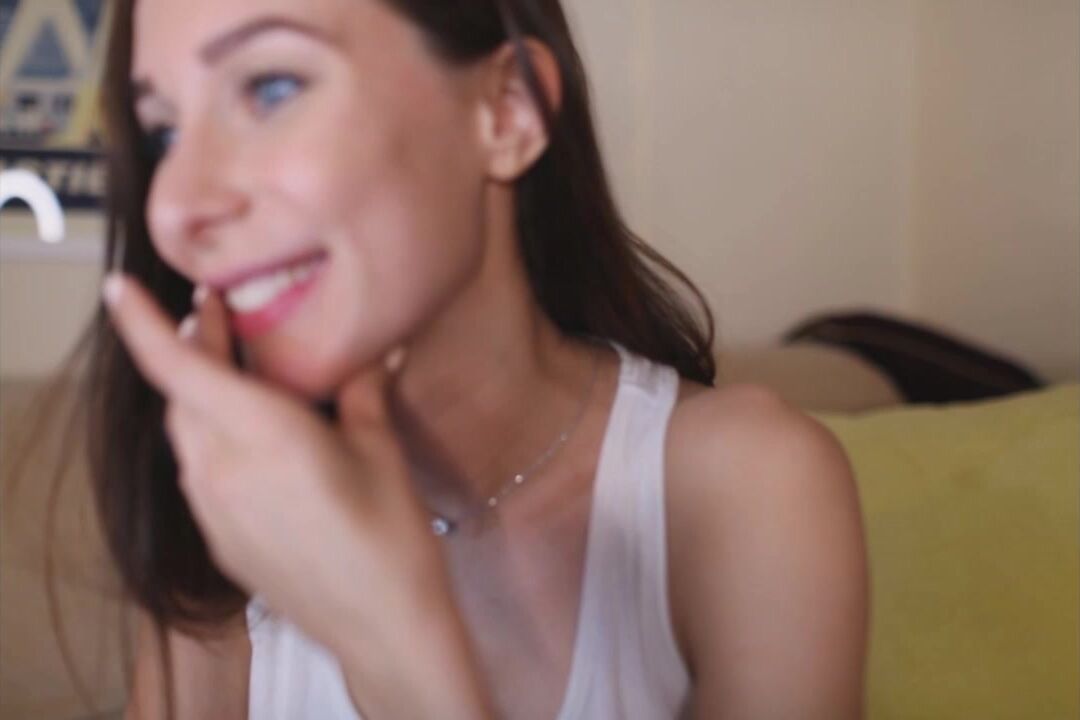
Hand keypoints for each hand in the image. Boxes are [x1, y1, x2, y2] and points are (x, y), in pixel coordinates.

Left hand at [100, 273, 448, 666]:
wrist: (381, 625)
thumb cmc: (390, 536)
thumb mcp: (381, 449)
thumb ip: (362, 388)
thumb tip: (371, 347)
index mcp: (262, 435)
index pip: (179, 368)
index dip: (141, 323)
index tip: (120, 288)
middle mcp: (222, 469)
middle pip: (182, 394)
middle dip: (191, 347)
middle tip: (216, 313)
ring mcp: (213, 509)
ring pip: (187, 433)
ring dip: (198, 393)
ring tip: (231, 369)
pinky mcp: (218, 538)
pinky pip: (198, 472)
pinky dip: (210, 437)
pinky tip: (248, 437)